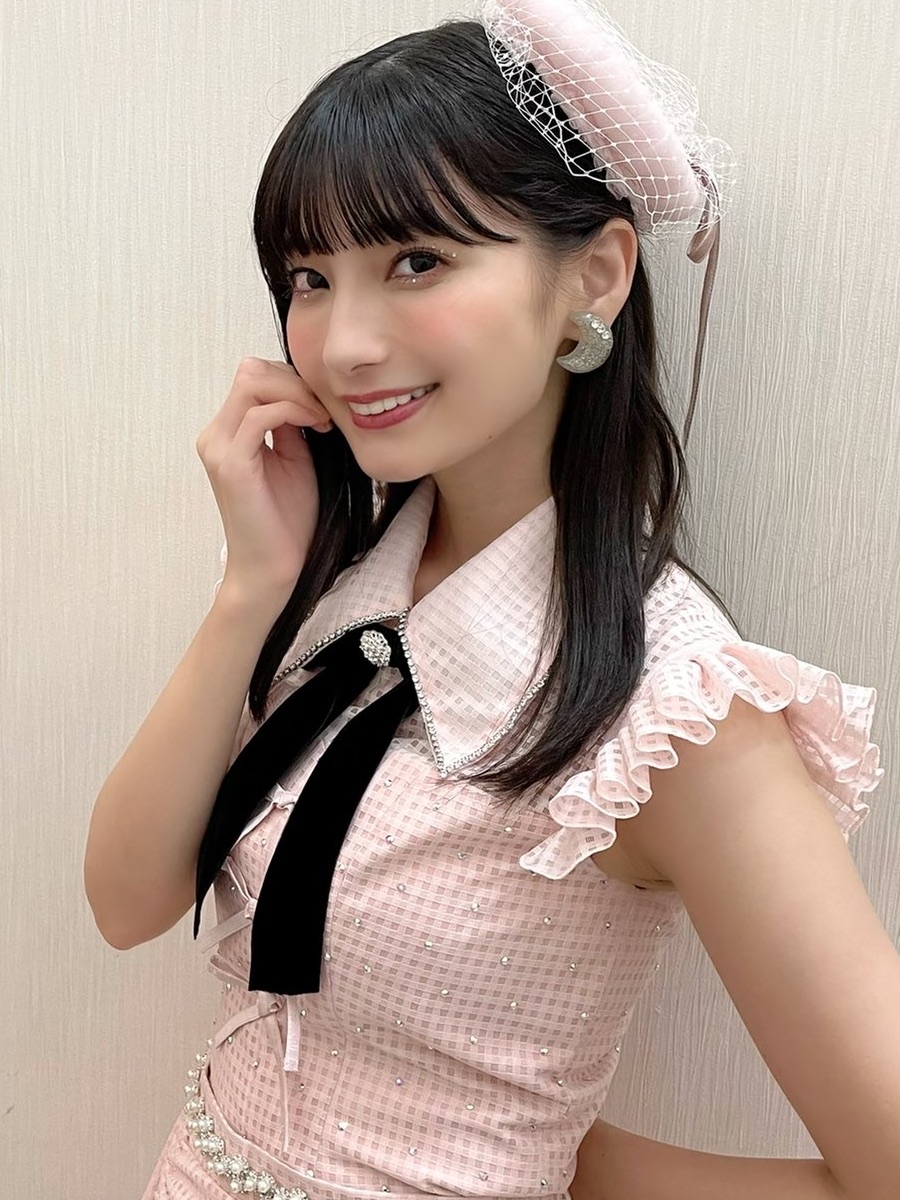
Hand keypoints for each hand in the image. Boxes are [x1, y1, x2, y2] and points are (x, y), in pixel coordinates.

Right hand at [196, 357, 333, 605]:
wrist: (274, 568)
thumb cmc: (287, 521)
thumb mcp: (295, 459)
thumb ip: (291, 425)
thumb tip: (305, 394)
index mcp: (228, 433)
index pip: (253, 376)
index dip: (292, 381)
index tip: (323, 406)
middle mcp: (215, 435)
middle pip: (250, 371)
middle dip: (295, 381)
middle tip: (326, 408)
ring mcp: (218, 448)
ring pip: (252, 383)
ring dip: (296, 393)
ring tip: (322, 419)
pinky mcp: (230, 464)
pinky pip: (259, 415)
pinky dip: (293, 410)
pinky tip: (316, 427)